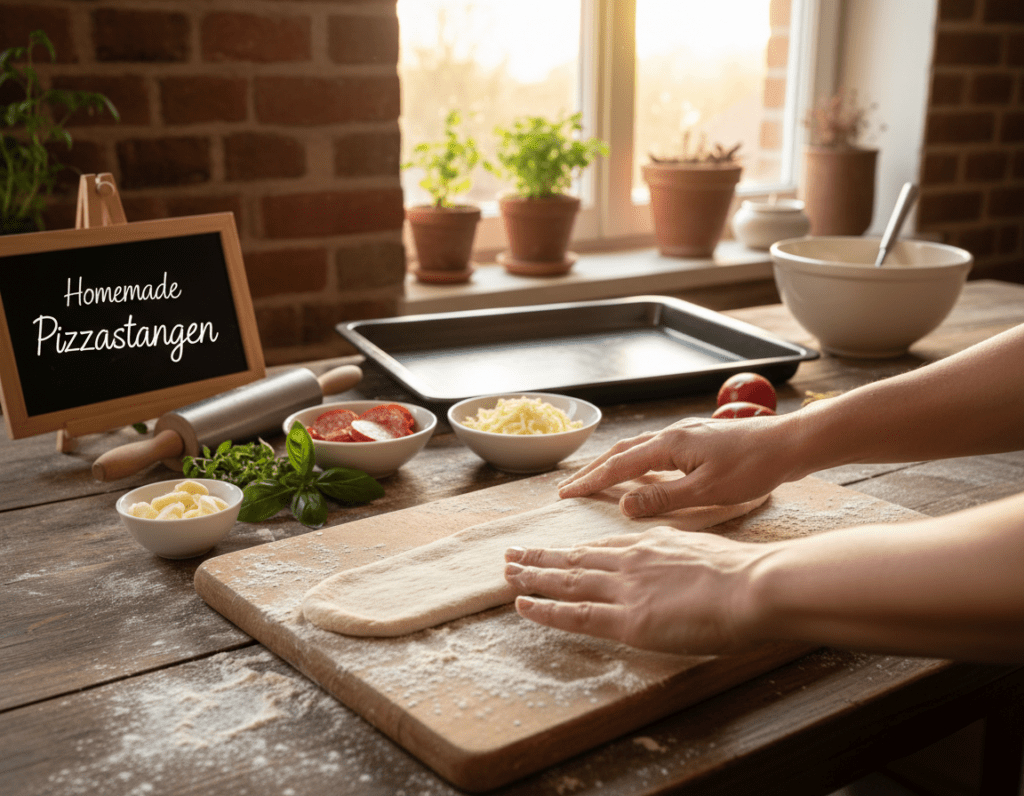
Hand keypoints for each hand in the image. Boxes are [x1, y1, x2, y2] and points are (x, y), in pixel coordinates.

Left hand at [504, 528, 773, 654]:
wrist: (756, 586)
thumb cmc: (747, 575)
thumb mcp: (708, 552)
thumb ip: (684, 558)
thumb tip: (681, 566)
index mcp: (653, 544)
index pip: (603, 549)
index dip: (574, 550)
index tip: (556, 550)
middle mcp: (632, 561)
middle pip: (575, 558)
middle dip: (541, 557)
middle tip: (513, 554)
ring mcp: (626, 589)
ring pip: (567, 580)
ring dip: (532, 576)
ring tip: (506, 573)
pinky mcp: (628, 620)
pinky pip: (575, 615)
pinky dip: (544, 610)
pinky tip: (522, 606)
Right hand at [558, 416, 799, 516]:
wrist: (790, 443)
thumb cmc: (754, 468)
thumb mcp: (707, 491)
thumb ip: (664, 498)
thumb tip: (625, 506)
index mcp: (669, 445)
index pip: (618, 466)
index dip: (590, 482)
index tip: (566, 494)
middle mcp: (672, 434)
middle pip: (622, 453)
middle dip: (594, 471)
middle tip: (570, 488)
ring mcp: (685, 434)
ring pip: (638, 449)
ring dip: (614, 465)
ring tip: (596, 480)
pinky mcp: (698, 439)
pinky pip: (655, 450)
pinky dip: (637, 462)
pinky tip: (642, 474)